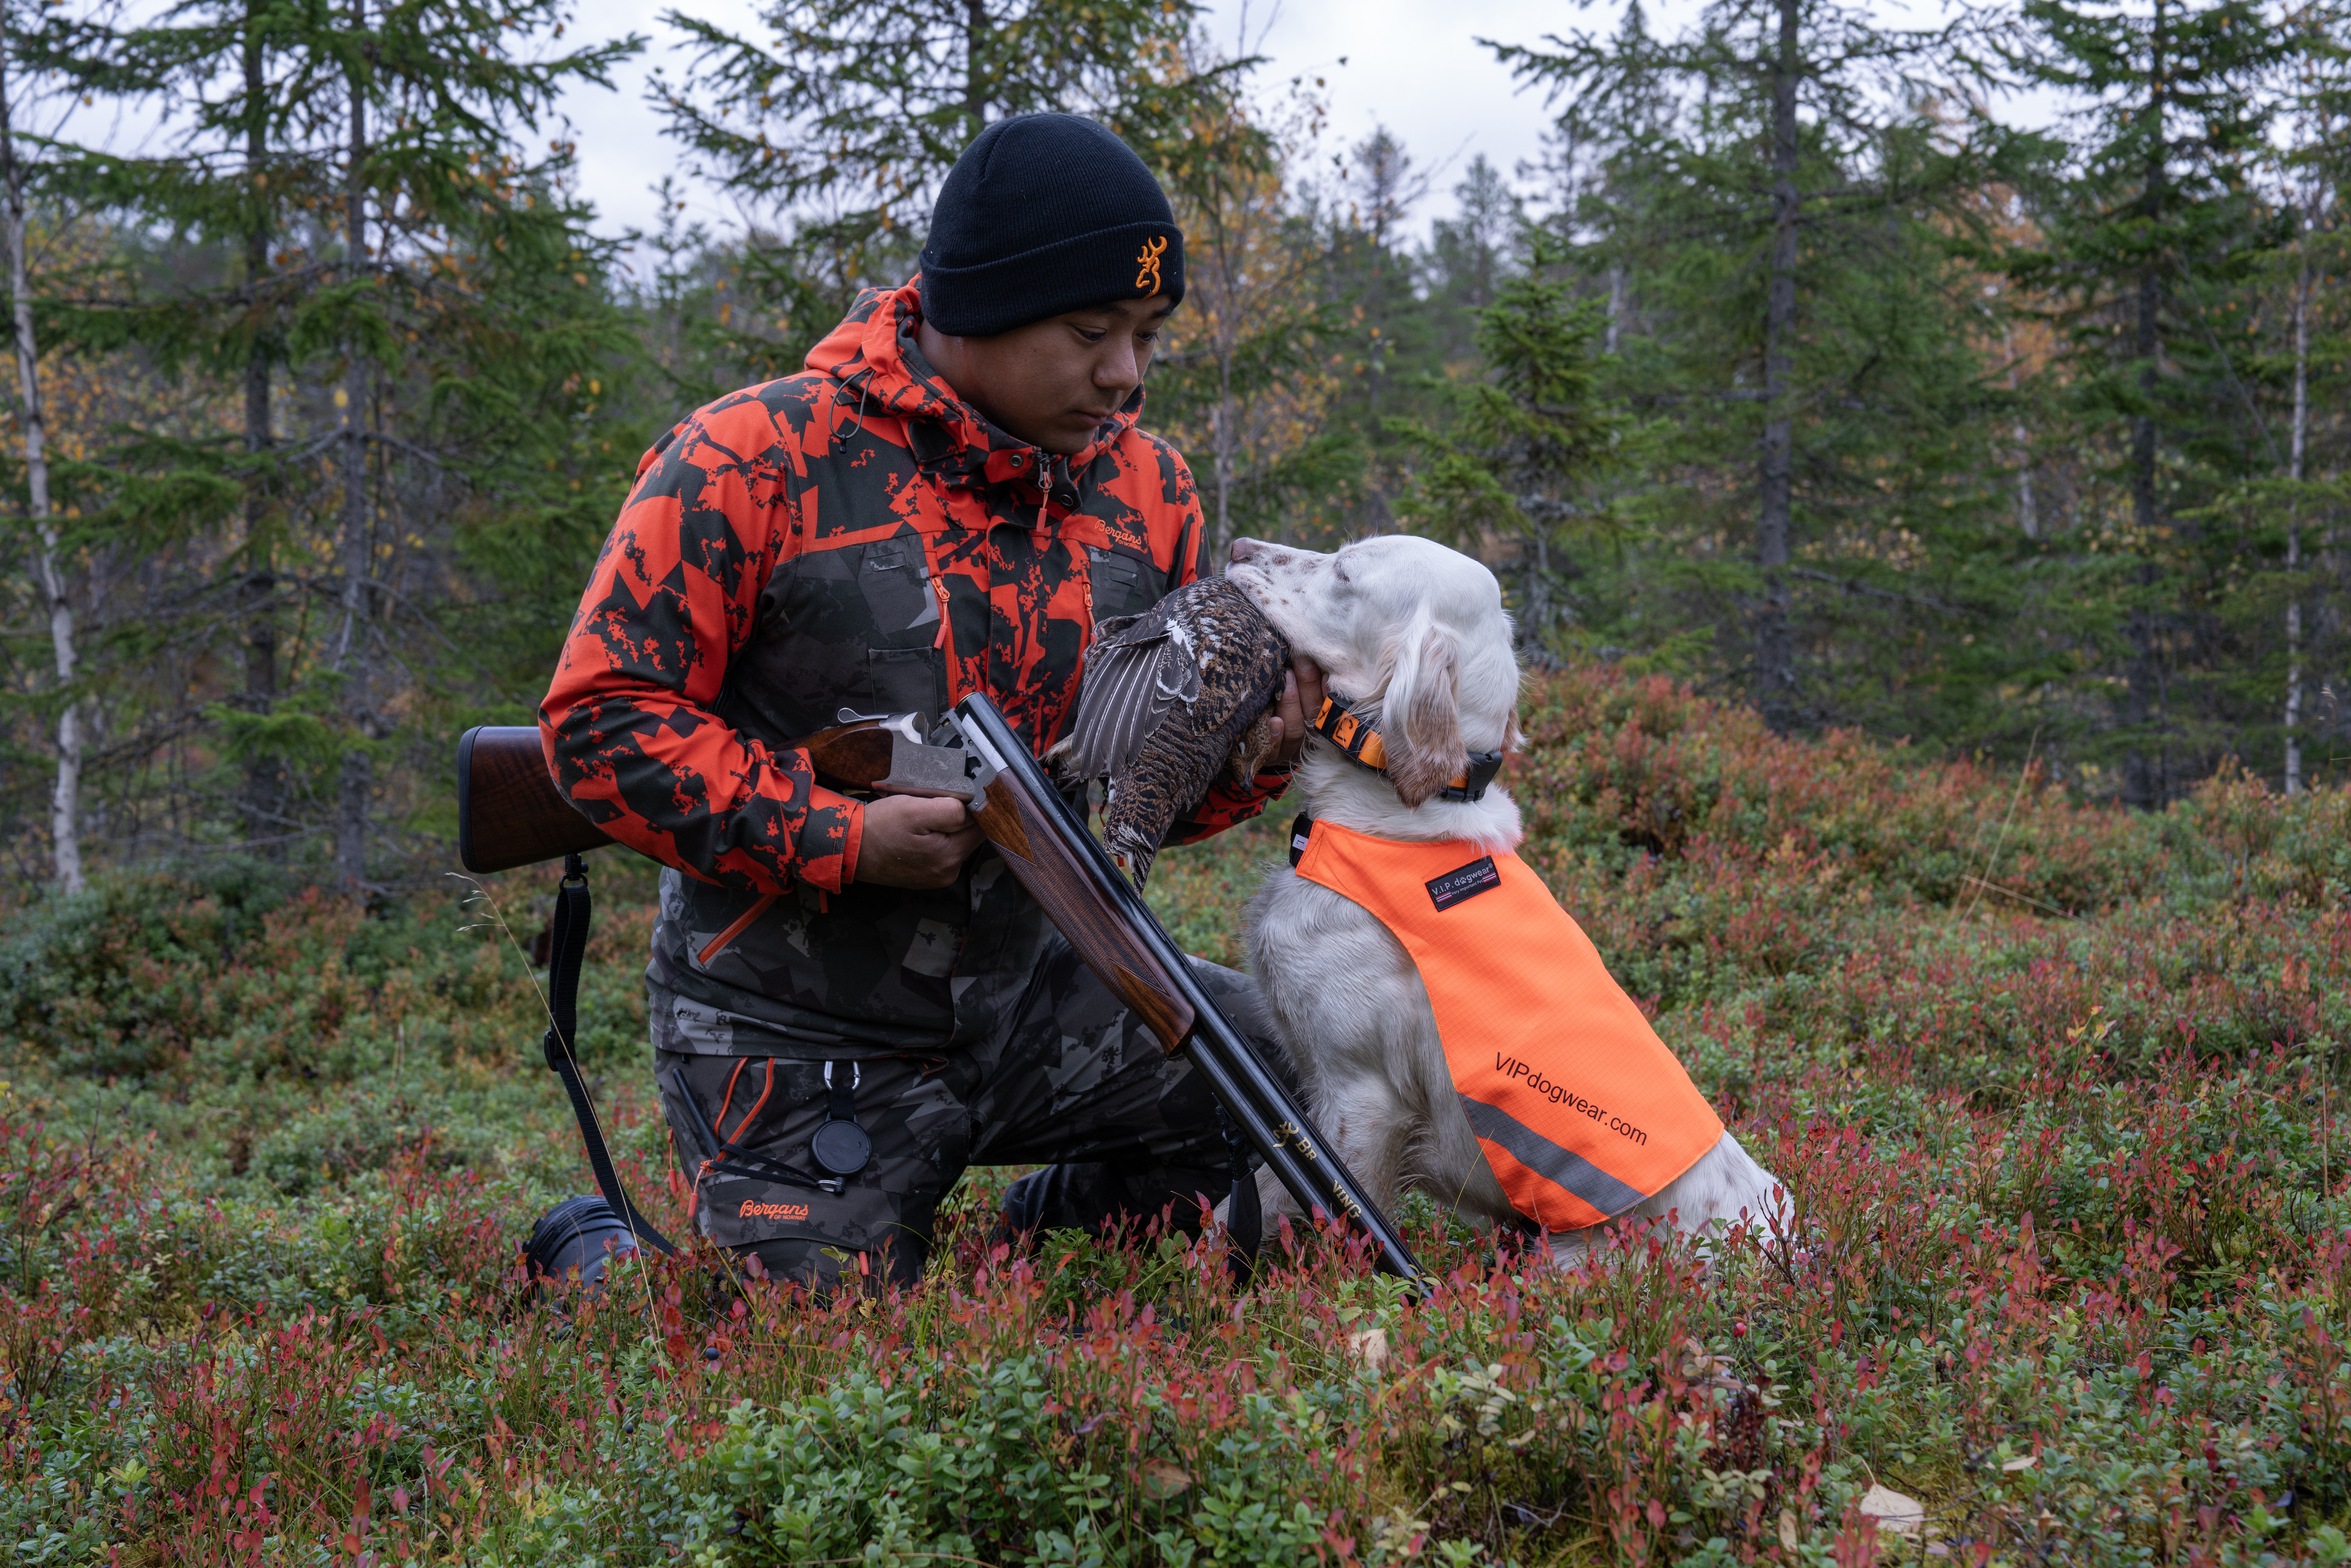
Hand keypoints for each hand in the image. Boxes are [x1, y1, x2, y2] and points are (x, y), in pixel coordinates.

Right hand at [854, 793, 983, 887]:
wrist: (849, 847)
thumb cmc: (877, 828)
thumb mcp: (914, 809)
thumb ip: (950, 809)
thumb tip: (974, 809)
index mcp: (948, 857)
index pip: (979, 826)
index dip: (968, 808)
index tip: (950, 800)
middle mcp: (946, 872)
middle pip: (968, 835)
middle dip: (953, 819)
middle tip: (928, 809)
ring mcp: (936, 876)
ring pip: (954, 842)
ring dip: (942, 828)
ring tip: (918, 822)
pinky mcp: (926, 875)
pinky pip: (939, 851)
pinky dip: (932, 839)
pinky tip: (915, 833)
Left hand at [1265, 655, 1328, 770]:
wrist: (1253, 743)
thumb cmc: (1276, 704)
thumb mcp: (1296, 692)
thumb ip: (1304, 675)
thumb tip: (1309, 652)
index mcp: (1320, 719)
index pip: (1329, 703)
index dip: (1330, 688)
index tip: (1327, 668)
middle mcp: (1309, 736)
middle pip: (1314, 713)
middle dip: (1309, 686)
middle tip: (1302, 661)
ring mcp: (1289, 749)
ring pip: (1297, 730)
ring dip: (1292, 705)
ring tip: (1286, 680)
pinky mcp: (1270, 757)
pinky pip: (1274, 750)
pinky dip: (1275, 736)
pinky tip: (1273, 722)